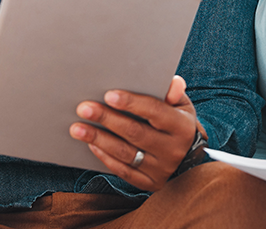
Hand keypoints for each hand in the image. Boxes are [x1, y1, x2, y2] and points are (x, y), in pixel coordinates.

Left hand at [69, 75, 204, 190]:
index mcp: (182, 126)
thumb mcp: (182, 106)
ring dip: (99, 139)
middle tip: (84, 108)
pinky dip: (105, 157)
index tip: (109, 95)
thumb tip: (172, 82)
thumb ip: (174, 91)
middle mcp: (173, 149)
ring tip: (77, 128)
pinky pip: (124, 171)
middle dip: (107, 119)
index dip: (132, 103)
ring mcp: (161, 169)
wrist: (188, 160)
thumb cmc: (177, 124)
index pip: (155, 112)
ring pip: (126, 153)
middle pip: (136, 133)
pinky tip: (91, 144)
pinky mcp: (150, 183)